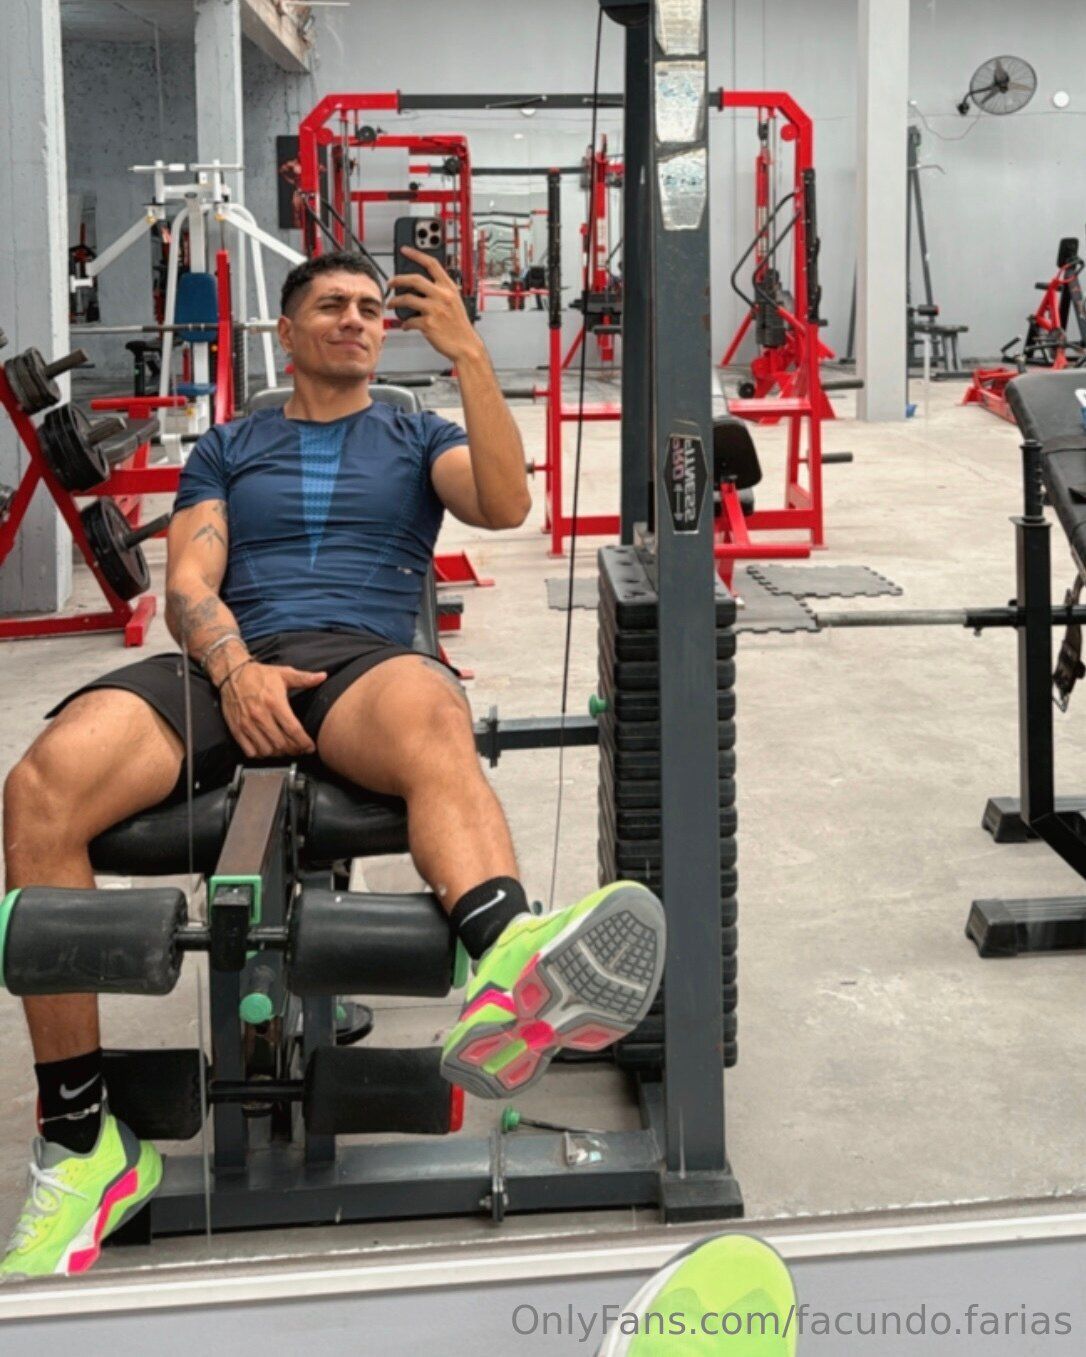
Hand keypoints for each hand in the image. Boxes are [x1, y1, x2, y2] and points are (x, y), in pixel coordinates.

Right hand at [219, 662, 326, 758]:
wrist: (232, 674)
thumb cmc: (259, 675)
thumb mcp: (284, 674)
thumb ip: (304, 678)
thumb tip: (322, 676)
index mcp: (274, 702)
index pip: (293, 730)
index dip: (304, 742)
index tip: (310, 747)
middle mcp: (260, 715)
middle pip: (281, 743)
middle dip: (294, 749)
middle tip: (299, 749)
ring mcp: (247, 723)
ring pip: (266, 750)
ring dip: (278, 753)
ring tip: (284, 749)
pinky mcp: (236, 729)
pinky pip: (250, 751)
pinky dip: (260, 754)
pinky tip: (267, 748)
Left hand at [389, 247, 481, 362]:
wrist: (466, 345)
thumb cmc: (459, 326)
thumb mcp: (454, 302)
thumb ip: (440, 292)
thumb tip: (418, 288)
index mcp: (449, 287)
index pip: (431, 263)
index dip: (416, 254)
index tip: (404, 250)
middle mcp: (442, 295)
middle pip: (414, 279)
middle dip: (398, 279)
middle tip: (390, 282)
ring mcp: (435, 309)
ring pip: (407, 298)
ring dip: (395, 301)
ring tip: (391, 304)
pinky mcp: (428, 324)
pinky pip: (409, 320)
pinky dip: (405, 323)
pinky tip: (405, 325)